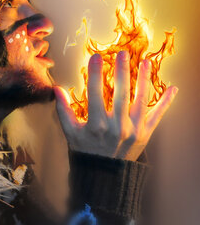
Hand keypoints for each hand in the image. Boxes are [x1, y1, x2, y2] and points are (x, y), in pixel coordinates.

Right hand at [54, 51, 177, 160]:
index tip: (96, 57)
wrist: (105, 174)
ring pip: (141, 100)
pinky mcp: (146, 134)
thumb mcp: (70, 132)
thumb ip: (64, 110)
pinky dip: (166, 102)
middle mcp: (117, 127)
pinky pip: (158, 115)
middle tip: (122, 54)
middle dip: (122, 72)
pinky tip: (172, 88)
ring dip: (143, 80)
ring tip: (144, 62)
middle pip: (120, 94)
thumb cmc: (86, 150)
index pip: (95, 93)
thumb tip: (57, 88)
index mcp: (96, 125)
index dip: (95, 73)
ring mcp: (134, 130)